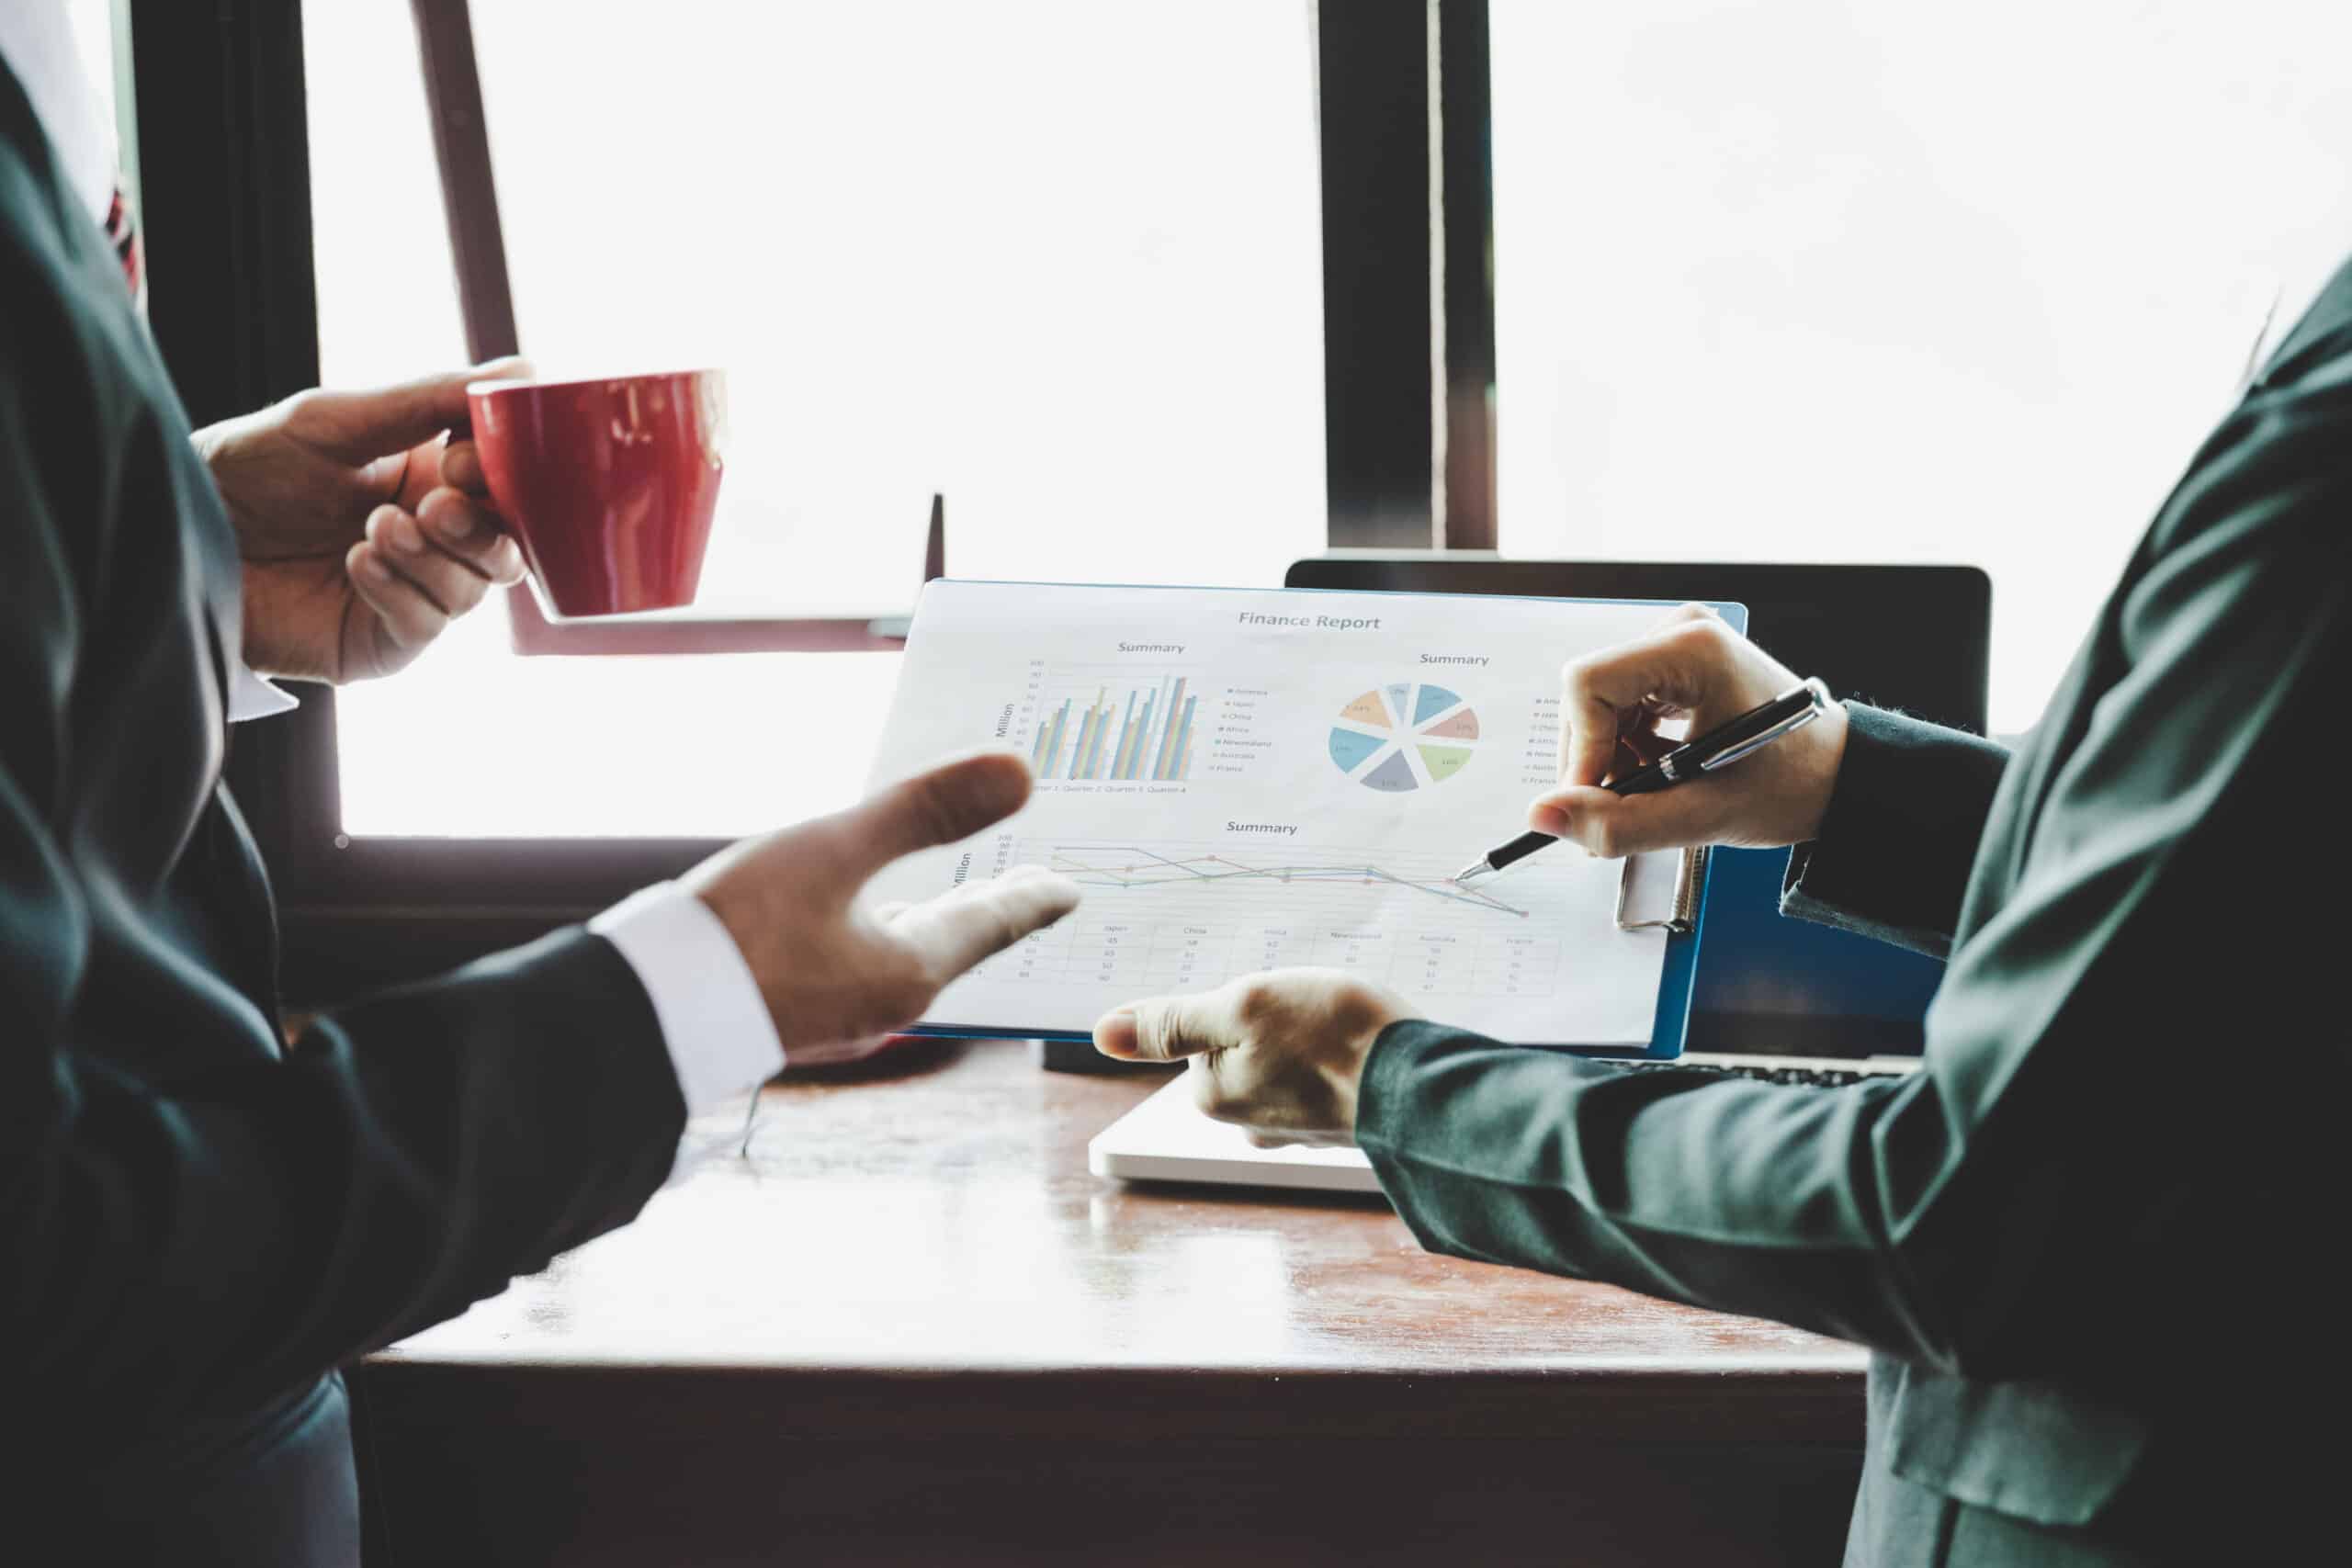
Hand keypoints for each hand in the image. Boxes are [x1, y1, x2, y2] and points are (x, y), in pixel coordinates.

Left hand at [196, 360, 530, 683]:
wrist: (180, 534)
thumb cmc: (249, 468)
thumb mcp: (335, 420)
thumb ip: (426, 400)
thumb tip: (518, 374)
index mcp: (435, 476)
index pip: (511, 480)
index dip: (504, 473)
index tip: (460, 458)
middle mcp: (435, 536)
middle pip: (511, 542)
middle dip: (481, 525)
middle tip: (432, 507)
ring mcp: (415, 591)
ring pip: (478, 587)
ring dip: (433, 558)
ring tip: (374, 531)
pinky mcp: (386, 641)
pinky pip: (429, 625)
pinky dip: (401, 593)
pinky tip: (356, 564)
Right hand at [685, 751, 1082, 1063]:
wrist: (641, 1017)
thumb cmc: (739, 930)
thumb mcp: (835, 849)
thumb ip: (925, 809)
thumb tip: (1022, 772)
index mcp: (909, 971)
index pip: (992, 924)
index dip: (1032, 899)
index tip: (1069, 892)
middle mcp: (884, 1006)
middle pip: (954, 946)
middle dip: (990, 909)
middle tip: (1025, 887)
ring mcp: (836, 1018)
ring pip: (905, 960)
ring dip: (935, 924)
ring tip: (951, 898)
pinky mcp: (793, 1017)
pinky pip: (860, 969)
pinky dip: (883, 936)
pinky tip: (859, 925)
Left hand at [1092, 970, 1407, 1146]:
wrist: (1424, 1085)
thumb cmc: (1335, 1038)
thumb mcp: (1242, 1007)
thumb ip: (1173, 1021)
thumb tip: (1103, 1034)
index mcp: (1215, 1095)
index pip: (1206, 1028)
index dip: (1241, 1000)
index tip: (1277, 1001)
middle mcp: (1248, 1122)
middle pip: (1246, 1044)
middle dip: (1275, 1019)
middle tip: (1314, 1009)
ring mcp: (1296, 1129)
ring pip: (1287, 1059)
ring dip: (1311, 1036)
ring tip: (1342, 1026)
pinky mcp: (1339, 1124)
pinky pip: (1325, 1075)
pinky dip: (1340, 1055)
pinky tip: (1363, 1047)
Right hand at [1527, 603, 1849, 857]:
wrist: (1838, 775)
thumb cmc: (1790, 785)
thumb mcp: (1703, 816)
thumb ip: (1618, 823)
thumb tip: (1543, 816)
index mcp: (1694, 650)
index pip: (1588, 685)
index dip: (1582, 751)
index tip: (1597, 801)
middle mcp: (1680, 632)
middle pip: (1588, 695)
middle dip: (1597, 760)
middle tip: (1631, 806)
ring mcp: (1675, 641)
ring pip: (1596, 704)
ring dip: (1611, 757)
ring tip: (1657, 788)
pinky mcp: (1673, 659)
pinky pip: (1617, 703)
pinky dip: (1626, 746)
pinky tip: (1661, 768)